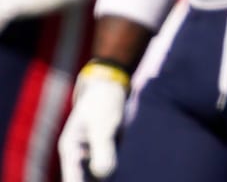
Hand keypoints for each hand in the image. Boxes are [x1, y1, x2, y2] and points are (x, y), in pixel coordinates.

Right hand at [57, 61, 129, 180]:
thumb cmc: (104, 103)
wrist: (111, 87)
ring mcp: (92, 156)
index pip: (72, 180)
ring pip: (97, 178)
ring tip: (116, 177)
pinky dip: (112, 177)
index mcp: (71, 149)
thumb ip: (103, 148)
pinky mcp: (106, 154)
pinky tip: (122, 176)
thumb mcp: (104, 124)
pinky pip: (108, 171)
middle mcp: (79, 156)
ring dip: (104, 180)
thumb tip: (104, 175)